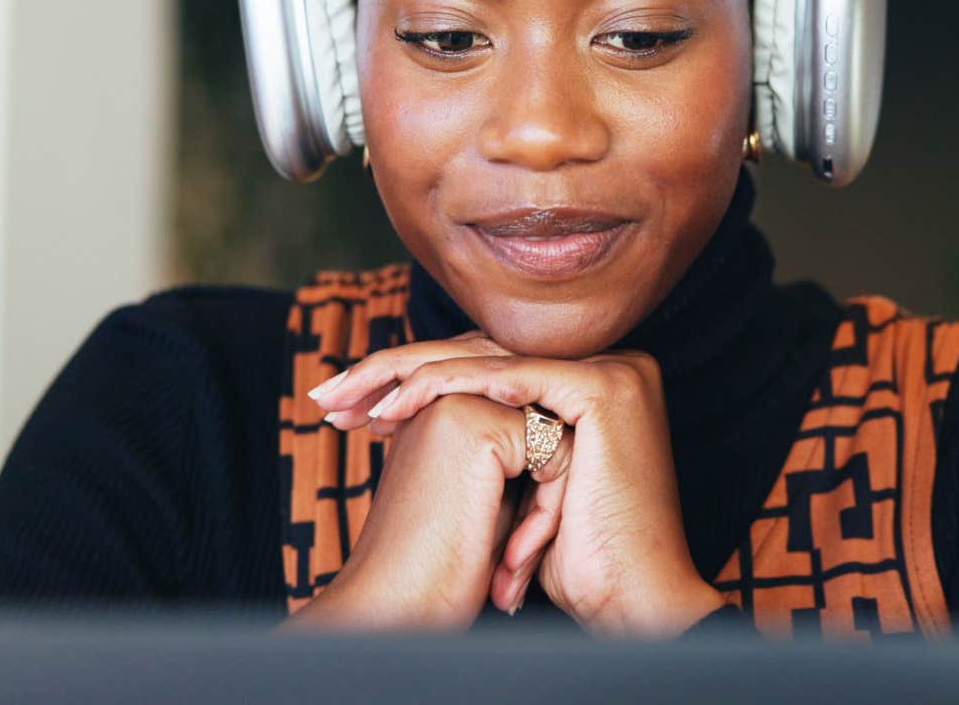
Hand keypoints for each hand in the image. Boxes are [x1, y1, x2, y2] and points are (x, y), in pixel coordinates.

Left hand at [314, 343, 725, 635]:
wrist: (629, 600)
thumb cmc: (577, 561)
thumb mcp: (517, 488)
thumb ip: (486, 439)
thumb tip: (410, 405)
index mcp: (586, 384)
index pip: (484, 367)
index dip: (410, 383)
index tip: (346, 407)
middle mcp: (606, 368)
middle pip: (481, 359)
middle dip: (395, 375)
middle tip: (329, 397)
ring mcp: (611, 374)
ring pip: (490, 364)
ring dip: (412, 379)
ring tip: (356, 403)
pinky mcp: (605, 391)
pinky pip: (516, 380)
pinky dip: (458, 386)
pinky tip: (404, 399)